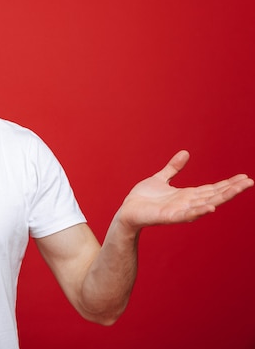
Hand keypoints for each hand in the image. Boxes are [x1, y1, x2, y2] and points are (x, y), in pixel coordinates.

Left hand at [117, 150, 252, 231]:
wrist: (127, 211)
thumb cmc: (143, 198)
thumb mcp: (160, 178)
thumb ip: (173, 168)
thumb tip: (186, 153)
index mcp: (186, 195)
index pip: (212, 188)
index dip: (228, 183)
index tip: (244, 177)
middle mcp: (187, 203)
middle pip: (214, 195)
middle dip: (231, 189)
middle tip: (249, 182)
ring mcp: (180, 211)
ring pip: (205, 203)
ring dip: (221, 197)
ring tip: (237, 190)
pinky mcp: (169, 217)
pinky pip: (187, 214)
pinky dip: (200, 211)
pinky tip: (211, 207)